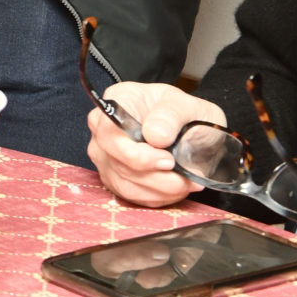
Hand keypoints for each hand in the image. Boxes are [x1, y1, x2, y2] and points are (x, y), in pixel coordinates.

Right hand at [88, 82, 224, 207]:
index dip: (137, 154)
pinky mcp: (113, 176)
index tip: (169, 161)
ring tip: (187, 182)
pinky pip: (130, 195)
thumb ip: (171, 115)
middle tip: (185, 176)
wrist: (194, 132)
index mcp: (119, 100)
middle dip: (156, 176)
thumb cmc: (186, 115)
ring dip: (161, 189)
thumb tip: (156, 135)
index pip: (110, 133)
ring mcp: (105, 154)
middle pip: (116, 161)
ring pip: (124, 183)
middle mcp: (103, 127)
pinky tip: (175, 187)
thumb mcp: (188, 106)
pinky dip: (157, 196)